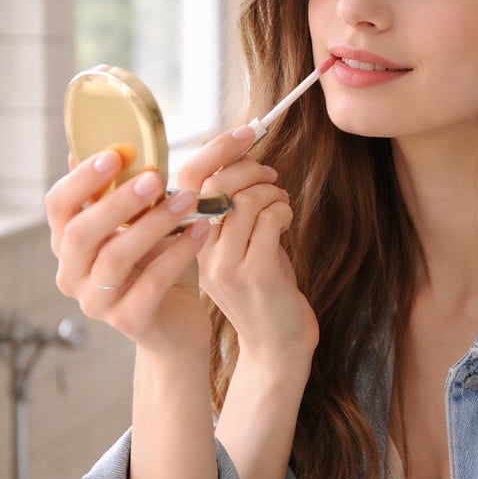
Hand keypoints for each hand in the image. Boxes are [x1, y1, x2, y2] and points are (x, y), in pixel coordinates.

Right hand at [46, 149, 211, 352]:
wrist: (179, 324)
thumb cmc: (160, 267)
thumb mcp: (142, 228)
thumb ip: (127, 197)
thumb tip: (116, 145)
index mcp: (70, 246)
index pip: (58, 207)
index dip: (82, 179)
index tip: (116, 153)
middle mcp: (73, 275)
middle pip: (80, 233)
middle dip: (118, 201)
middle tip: (155, 178)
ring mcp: (97, 303)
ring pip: (116, 257)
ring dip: (154, 224)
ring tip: (189, 200)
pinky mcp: (129, 321)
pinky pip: (152, 282)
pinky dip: (178, 253)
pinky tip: (201, 230)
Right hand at [192, 126, 318, 386]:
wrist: (277, 346)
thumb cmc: (264, 291)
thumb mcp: (241, 246)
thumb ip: (234, 210)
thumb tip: (242, 160)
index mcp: (189, 243)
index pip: (189, 182)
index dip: (217, 150)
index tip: (245, 133)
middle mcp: (200, 254)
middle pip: (214, 184)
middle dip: (249, 166)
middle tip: (271, 174)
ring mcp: (226, 266)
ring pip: (245, 199)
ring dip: (272, 191)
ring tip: (282, 202)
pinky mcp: (256, 273)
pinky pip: (269, 218)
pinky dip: (284, 210)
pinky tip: (288, 221)